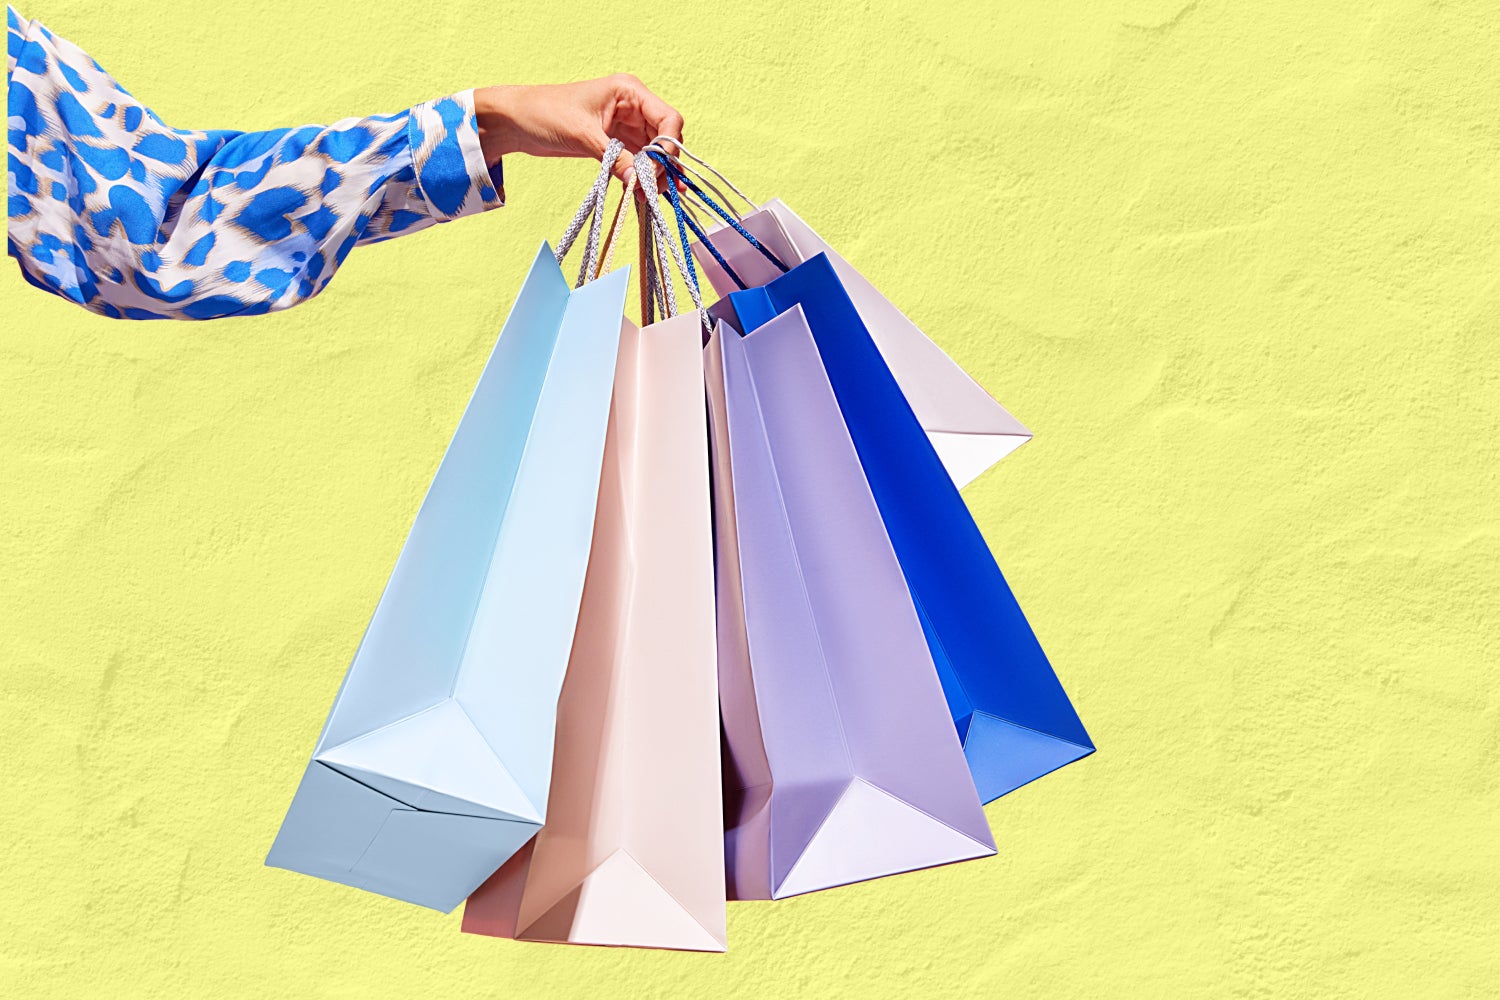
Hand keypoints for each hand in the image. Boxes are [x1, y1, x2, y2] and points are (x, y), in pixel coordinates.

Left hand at [474, 75, 683, 186]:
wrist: (517, 122)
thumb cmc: (545, 113)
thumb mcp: (582, 135)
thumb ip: (614, 158)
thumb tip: (639, 182)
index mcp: (629, 92)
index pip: (668, 119)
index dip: (668, 146)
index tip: (657, 171)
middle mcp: (633, 107)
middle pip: (665, 138)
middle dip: (663, 165)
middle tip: (652, 191)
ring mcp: (626, 126)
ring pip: (654, 154)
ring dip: (654, 175)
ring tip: (648, 197)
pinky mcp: (616, 144)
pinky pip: (639, 162)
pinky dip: (641, 177)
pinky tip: (641, 193)